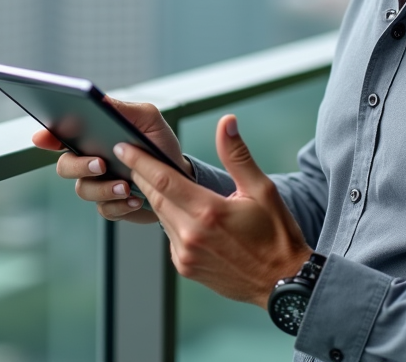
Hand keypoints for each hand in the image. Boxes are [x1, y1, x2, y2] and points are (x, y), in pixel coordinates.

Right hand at [31, 97, 191, 224]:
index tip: (43, 138)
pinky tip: (136, 199)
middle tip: (101, 164)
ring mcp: (98, 185)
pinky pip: (104, 210)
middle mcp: (90, 162)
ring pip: (83, 190)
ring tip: (126, 185)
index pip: (61, 135)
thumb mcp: (148, 119)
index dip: (47, 136)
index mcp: (94, 137)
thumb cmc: (160, 145)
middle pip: (64, 166)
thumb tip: (99, 100)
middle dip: (79, 166)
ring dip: (104, 188)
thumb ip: (123, 109)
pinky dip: (120, 205)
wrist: (181, 178)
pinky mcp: (111, 206)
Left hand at [116, 114, 312, 306]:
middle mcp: (191, 235)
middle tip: (128, 155)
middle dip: (140, 174)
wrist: (283, 283)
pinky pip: (170, 235)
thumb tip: (227, 122)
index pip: (162, 179)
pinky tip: (177, 208)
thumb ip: (237, 155)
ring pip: (161, 216)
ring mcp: (186, 254)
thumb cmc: (276, 234)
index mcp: (209, 211)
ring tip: (150, 177)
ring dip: (155, 196)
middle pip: (155, 196)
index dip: (140, 160)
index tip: (123, 146)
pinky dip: (170, 219)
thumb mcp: (262, 189)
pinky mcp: (185, 267)